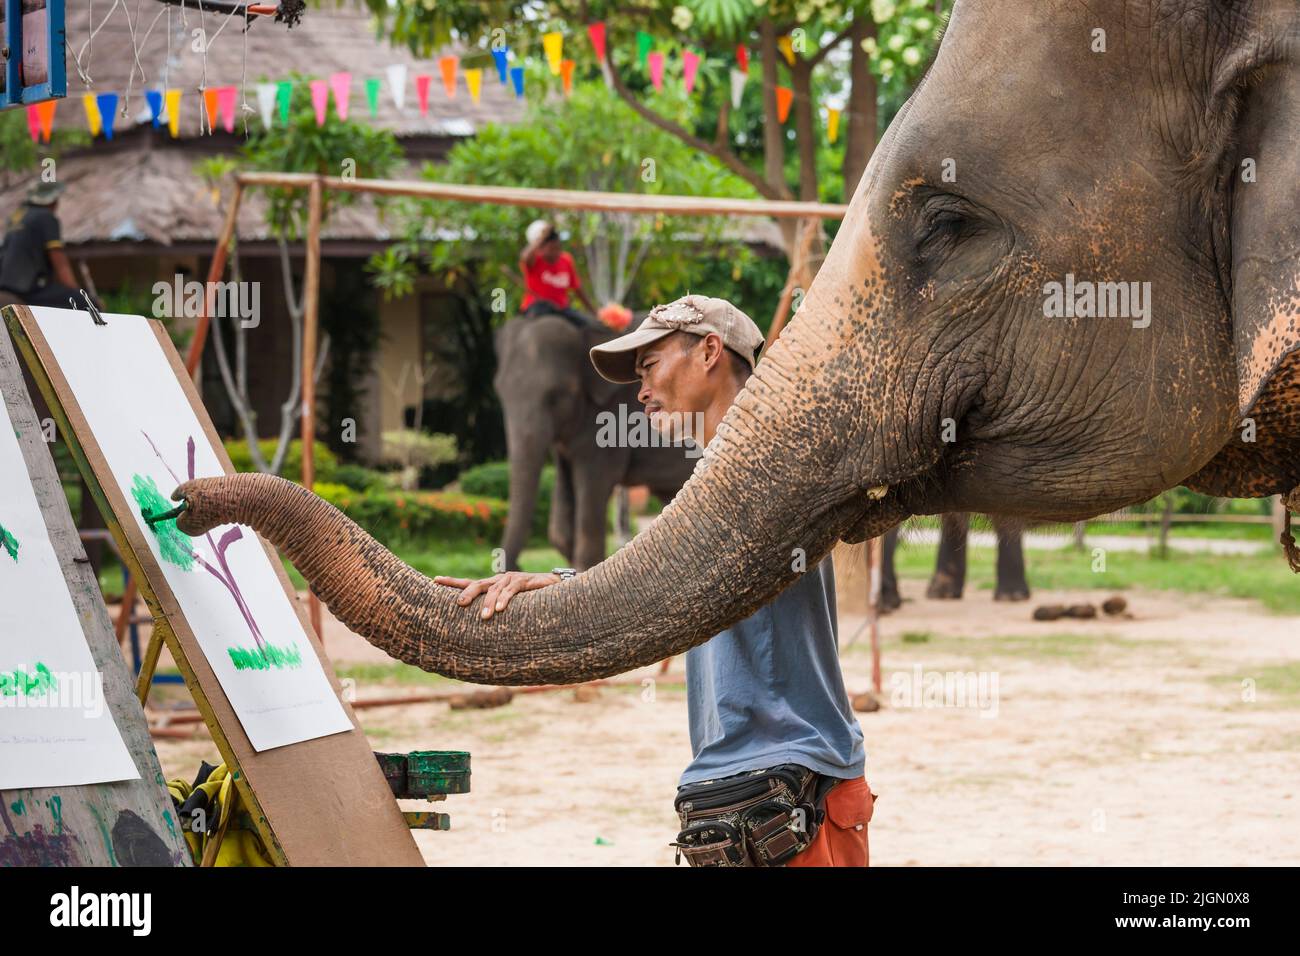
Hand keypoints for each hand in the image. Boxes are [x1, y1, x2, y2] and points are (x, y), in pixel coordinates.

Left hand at [434, 571, 561, 619]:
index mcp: (492, 585)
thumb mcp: (510, 607)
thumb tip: (480, 627)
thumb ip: (495, 611)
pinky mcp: (524, 581)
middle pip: (478, 583)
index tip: (435, 580)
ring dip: (488, 603)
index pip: (469, 582)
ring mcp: (511, 579)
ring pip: (495, 589)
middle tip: (459, 604)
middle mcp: (499, 580)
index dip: (452, 582)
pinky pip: (512, 590)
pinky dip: (505, 599)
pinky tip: (500, 609)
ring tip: (485, 617)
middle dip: (467, 593)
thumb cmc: (530, 599)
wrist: (554, 587)